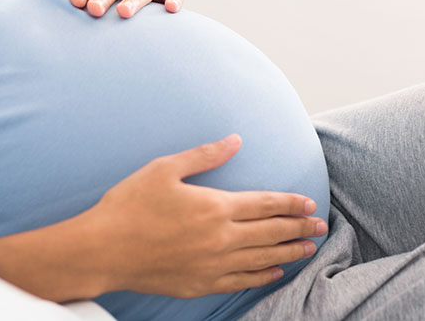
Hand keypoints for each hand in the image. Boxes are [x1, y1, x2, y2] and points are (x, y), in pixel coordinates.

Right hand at [78, 134, 325, 297]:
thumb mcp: (164, 168)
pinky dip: (263, 276)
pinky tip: (274, 272)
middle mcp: (221, 238)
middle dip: (299, 228)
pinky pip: (242, 281)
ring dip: (289, 253)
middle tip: (320, 227)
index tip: (309, 204)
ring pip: (263, 259)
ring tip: (308, 249)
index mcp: (215, 206)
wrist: (104, 249)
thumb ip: (204, 155)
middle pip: (271, 232)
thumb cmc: (130, 205)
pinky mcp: (201, 283)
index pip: (265, 204)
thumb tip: (235, 140)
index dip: (290, 203)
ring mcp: (213, 265)